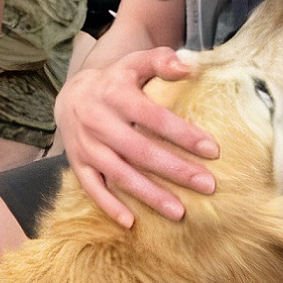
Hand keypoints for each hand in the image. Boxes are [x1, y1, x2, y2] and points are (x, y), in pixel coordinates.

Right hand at [54, 47, 218, 226]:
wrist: (70, 95)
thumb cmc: (115, 81)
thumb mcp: (134, 63)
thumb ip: (161, 60)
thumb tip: (189, 68)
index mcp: (115, 94)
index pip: (154, 117)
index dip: (183, 134)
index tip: (212, 150)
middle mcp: (98, 121)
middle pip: (141, 150)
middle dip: (175, 170)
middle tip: (208, 186)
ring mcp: (86, 146)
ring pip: (120, 174)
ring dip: (150, 195)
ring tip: (179, 212)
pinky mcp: (78, 164)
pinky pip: (92, 188)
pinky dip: (109, 206)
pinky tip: (131, 223)